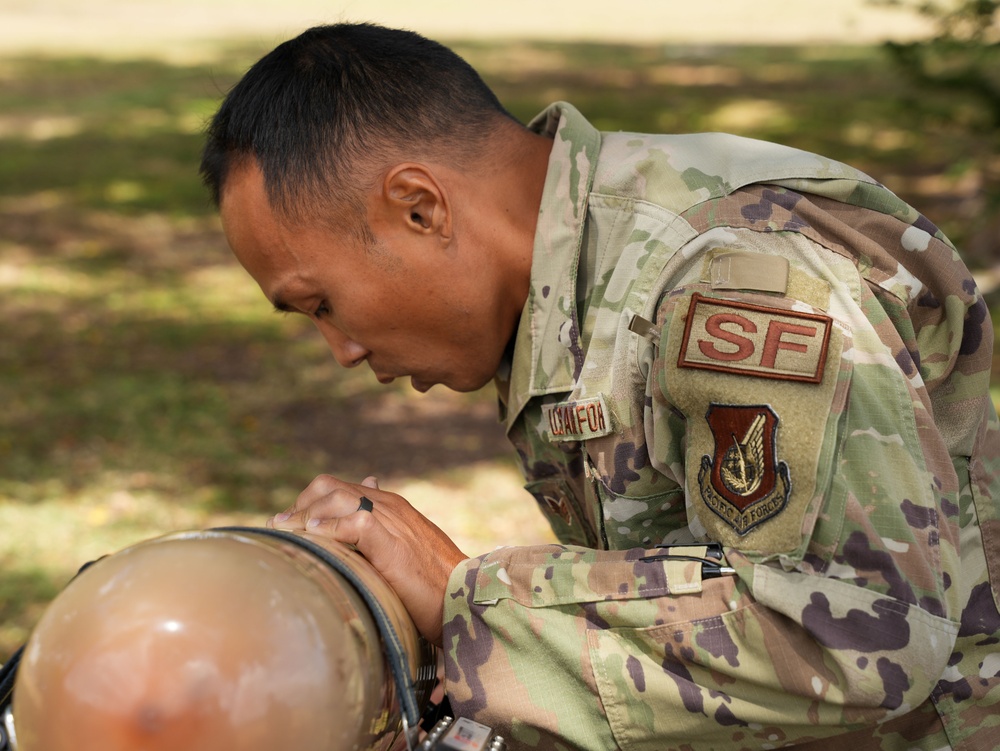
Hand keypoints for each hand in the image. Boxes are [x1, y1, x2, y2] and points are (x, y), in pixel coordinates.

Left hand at [268, 474, 467, 644]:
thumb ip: (379, 536)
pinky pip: (354, 522)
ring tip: (287, 536)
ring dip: (305, 516)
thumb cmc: (435, 583)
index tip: (289, 527)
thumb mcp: (404, 552)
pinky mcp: (393, 543)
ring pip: (336, 497)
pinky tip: (314, 541)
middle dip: (299, 506)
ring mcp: (392, 521)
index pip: (337, 487)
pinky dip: (328, 529)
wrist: (467, 598)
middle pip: (329, 485)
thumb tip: (355, 529)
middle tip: (281, 531)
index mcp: (390, 506)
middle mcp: (389, 506)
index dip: (307, 504)